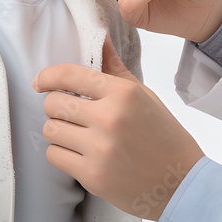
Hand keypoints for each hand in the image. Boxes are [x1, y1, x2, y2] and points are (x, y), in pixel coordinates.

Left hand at [34, 34, 203, 218]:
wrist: (180, 182)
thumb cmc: (164, 136)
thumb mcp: (144, 95)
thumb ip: (115, 69)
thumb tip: (100, 39)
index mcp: (123, 93)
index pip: (69, 74)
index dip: (48, 76)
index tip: (41, 82)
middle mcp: (109, 118)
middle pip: (53, 103)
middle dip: (55, 105)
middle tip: (70, 112)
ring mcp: (99, 148)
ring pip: (50, 130)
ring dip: (58, 130)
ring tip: (77, 134)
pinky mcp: (92, 175)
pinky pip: (55, 156)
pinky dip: (62, 153)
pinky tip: (80, 153)